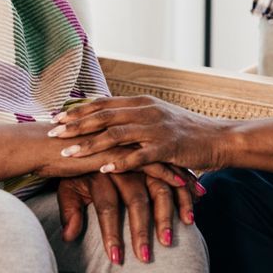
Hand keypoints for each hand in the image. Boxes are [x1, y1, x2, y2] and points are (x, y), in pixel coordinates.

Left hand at [49, 95, 230, 173]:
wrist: (219, 139)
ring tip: (68, 153)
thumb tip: (109, 118)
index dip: (79, 110)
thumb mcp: (159, 117)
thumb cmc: (187, 131)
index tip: (57, 116)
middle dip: (75, 125)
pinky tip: (103, 170)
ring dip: (90, 144)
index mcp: (142, 102)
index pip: (103, 103)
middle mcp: (146, 111)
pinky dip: (120, 162)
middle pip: (104, 116)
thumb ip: (134, 116)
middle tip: (52, 132)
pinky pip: (139, 156)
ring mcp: (157, 128)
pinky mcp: (167, 147)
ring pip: (116, 135)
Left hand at [56, 169, 197, 263]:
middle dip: (140, 230)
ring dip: (164, 217)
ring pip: (158, 190)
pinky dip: (183, 197)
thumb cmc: (76, 166)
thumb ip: (69, 210)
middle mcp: (123, 163)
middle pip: (135, 200)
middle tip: (143, 258)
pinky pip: (174, 178)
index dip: (111, 232)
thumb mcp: (68, 184)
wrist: (84, 132)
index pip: (106, 206)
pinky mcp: (159, 156)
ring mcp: (143, 159)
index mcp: (98, 170)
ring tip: (167, 242)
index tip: (114, 258)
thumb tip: (69, 236)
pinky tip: (190, 218)